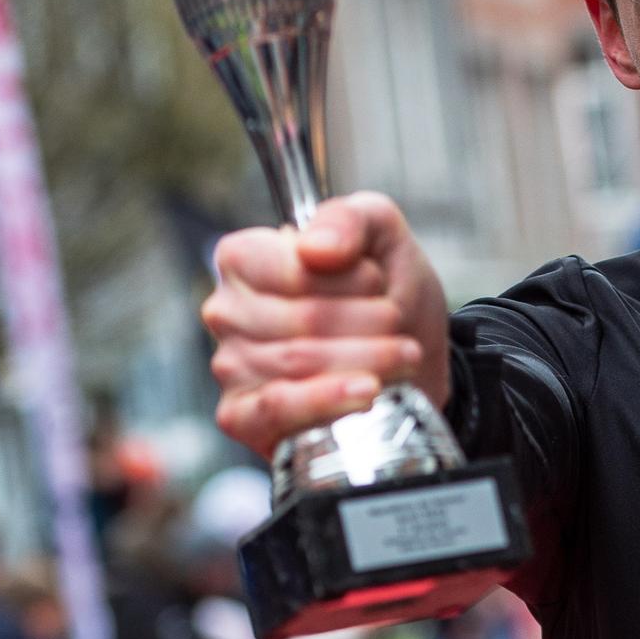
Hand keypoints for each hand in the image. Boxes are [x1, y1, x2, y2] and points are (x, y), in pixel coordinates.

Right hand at [201, 192, 450, 460]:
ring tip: (404, 355)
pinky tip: (367, 391)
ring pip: (301, 362)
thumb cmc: (384, 289)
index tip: (379, 281)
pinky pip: (278, 409)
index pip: (294, 268)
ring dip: (368, 359)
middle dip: (369, 322)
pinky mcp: (243, 417)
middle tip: (400, 325)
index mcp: (244, 258)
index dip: (350, 279)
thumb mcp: (382, 235)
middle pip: (303, 319)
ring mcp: (230, 366)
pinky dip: (329, 400)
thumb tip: (314, 247)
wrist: (412, 352)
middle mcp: (227, 312)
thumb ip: (350, 221)